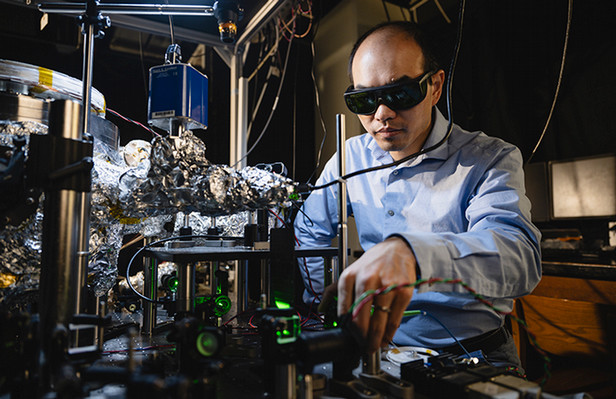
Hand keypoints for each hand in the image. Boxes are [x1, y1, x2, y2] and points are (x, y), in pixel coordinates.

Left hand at [337, 236, 416, 352]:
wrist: (397, 249)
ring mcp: (386, 286)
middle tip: (363, 347)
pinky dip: (390, 332)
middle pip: (360, 320)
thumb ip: (333, 291)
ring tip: (375, 345)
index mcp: (349, 277)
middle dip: (361, 339)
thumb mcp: (349, 271)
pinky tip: (386, 336)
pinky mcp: (403, 291)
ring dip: (376, 339)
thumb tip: (321, 308)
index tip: (351, 337)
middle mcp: (366, 280)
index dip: (347, 329)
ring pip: (378, 322)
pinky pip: (394, 319)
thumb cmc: (373, 263)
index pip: (343, 312)